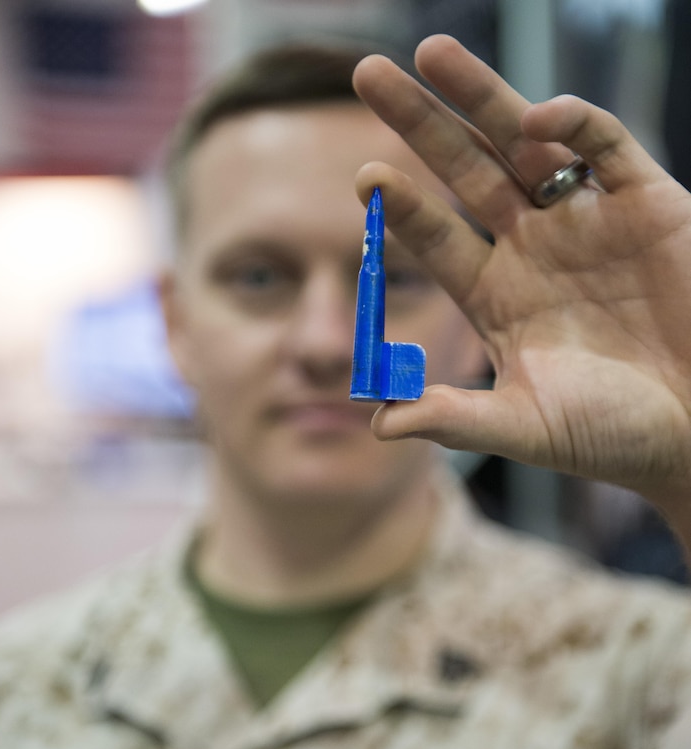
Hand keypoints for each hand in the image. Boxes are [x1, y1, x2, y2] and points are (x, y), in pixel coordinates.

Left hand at [353, 35, 690, 533]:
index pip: (437, 238)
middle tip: (367, 72)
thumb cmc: (614, 434)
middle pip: (463, 172)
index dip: (401, 207)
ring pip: (523, 143)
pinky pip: (604, 147)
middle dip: (419, 123)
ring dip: (480, 97)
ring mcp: (586, 221)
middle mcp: (533, 249)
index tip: (364, 179)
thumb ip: (455, 421)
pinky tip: (538, 116)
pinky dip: (574, 125)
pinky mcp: (645, 202)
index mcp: (498, 297)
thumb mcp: (526, 427)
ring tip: (429, 53)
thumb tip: (378, 424)